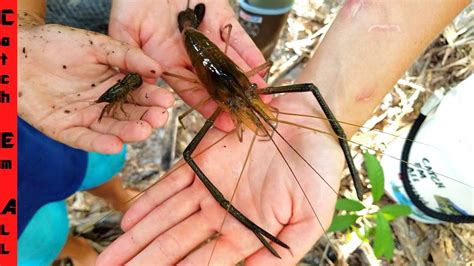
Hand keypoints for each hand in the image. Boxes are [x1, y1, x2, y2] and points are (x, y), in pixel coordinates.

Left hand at [19, 22, 173, 152]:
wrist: (17, 54)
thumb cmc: (55, 44)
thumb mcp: (96, 45)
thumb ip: (127, 56)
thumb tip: (158, 68)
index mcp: (114, 83)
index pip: (139, 94)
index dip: (153, 98)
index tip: (167, 101)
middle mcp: (103, 103)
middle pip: (129, 115)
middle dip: (146, 118)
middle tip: (159, 119)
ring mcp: (84, 117)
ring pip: (111, 129)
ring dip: (128, 132)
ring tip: (143, 131)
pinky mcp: (64, 130)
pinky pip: (83, 139)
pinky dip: (99, 144)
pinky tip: (115, 146)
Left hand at [97, 93, 343, 264]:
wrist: (310, 122)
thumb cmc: (318, 169)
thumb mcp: (311, 218)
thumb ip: (282, 252)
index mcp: (248, 231)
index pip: (205, 262)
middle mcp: (223, 212)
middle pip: (175, 244)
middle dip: (144, 263)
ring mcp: (210, 186)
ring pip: (166, 218)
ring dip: (137, 239)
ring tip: (110, 259)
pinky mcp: (203, 159)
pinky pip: (170, 184)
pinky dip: (149, 202)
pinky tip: (128, 221)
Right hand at [109, 0, 267, 130]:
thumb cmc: (132, 0)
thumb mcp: (123, 30)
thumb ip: (130, 57)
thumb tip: (145, 81)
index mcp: (166, 62)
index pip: (189, 90)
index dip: (206, 107)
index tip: (223, 122)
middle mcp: (190, 55)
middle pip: (214, 82)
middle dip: (232, 99)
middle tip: (248, 115)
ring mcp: (207, 38)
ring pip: (229, 63)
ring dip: (246, 80)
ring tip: (262, 98)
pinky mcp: (220, 19)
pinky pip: (238, 38)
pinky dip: (250, 53)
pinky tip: (262, 69)